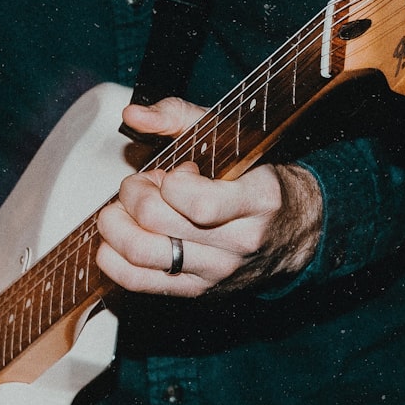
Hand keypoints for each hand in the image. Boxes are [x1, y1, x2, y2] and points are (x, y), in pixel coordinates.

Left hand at [96, 97, 321, 296]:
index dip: (171, 182)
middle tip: (140, 185)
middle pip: (159, 223)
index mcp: (258, 201)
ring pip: (142, 253)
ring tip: (125, 210)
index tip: (175, 174)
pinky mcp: (196, 290)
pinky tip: (116, 239)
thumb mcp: (233, 137)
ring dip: (117, 225)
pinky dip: (112, 258)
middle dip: (133, 194)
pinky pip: (138, 281)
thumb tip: (135, 115)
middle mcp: (238, 242)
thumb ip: (180, 116)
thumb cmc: (259, 180)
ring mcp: (216, 271)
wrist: (292, 232)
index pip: (198, 203)